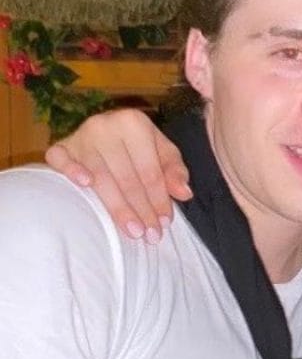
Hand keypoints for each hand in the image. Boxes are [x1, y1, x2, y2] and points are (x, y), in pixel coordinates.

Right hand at [44, 109, 190, 242]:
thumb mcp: (163, 153)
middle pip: (126, 177)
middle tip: (149, 235)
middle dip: (140, 209)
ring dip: (116, 207)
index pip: (149, 170)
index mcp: (133, 123)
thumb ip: (175, 172)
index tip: (165, 223)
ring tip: (132, 231)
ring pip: (99, 176)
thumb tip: (184, 193)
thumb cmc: (140, 147)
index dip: (159, 199)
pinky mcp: (61, 145)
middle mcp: (105, 125)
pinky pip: (60, 159)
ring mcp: (80, 135)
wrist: (108, 131)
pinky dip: (71, 170)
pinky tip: (85, 185)